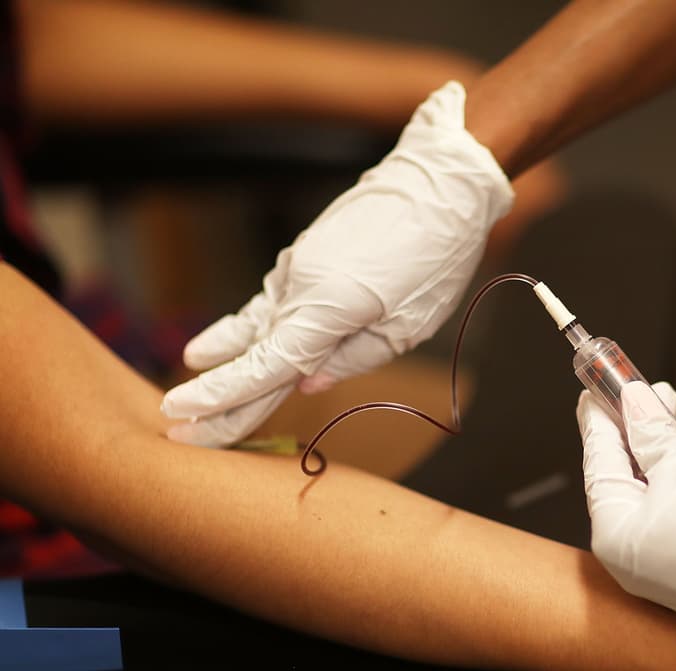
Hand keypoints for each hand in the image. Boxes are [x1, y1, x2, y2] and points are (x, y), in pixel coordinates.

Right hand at [162, 81, 512, 446]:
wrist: (441, 181)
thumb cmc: (436, 255)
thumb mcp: (408, 325)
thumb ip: (353, 360)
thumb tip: (304, 384)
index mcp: (325, 308)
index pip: (263, 368)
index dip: (222, 399)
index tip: (181, 421)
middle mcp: (299, 287)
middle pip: (254, 354)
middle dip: (218, 396)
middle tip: (178, 428)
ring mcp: (297, 269)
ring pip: (257, 327)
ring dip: (226, 359)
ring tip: (187, 383)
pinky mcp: (304, 257)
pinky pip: (268, 303)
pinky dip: (242, 328)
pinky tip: (215, 345)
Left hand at [577, 380, 675, 669]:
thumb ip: (652, 435)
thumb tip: (633, 402)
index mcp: (615, 538)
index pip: (599, 466)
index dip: (599, 422)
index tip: (594, 392)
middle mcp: (632, 560)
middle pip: (624, 480)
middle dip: (634, 431)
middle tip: (635, 390)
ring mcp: (664, 568)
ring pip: (651, 494)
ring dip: (659, 449)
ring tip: (666, 407)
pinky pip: (674, 513)